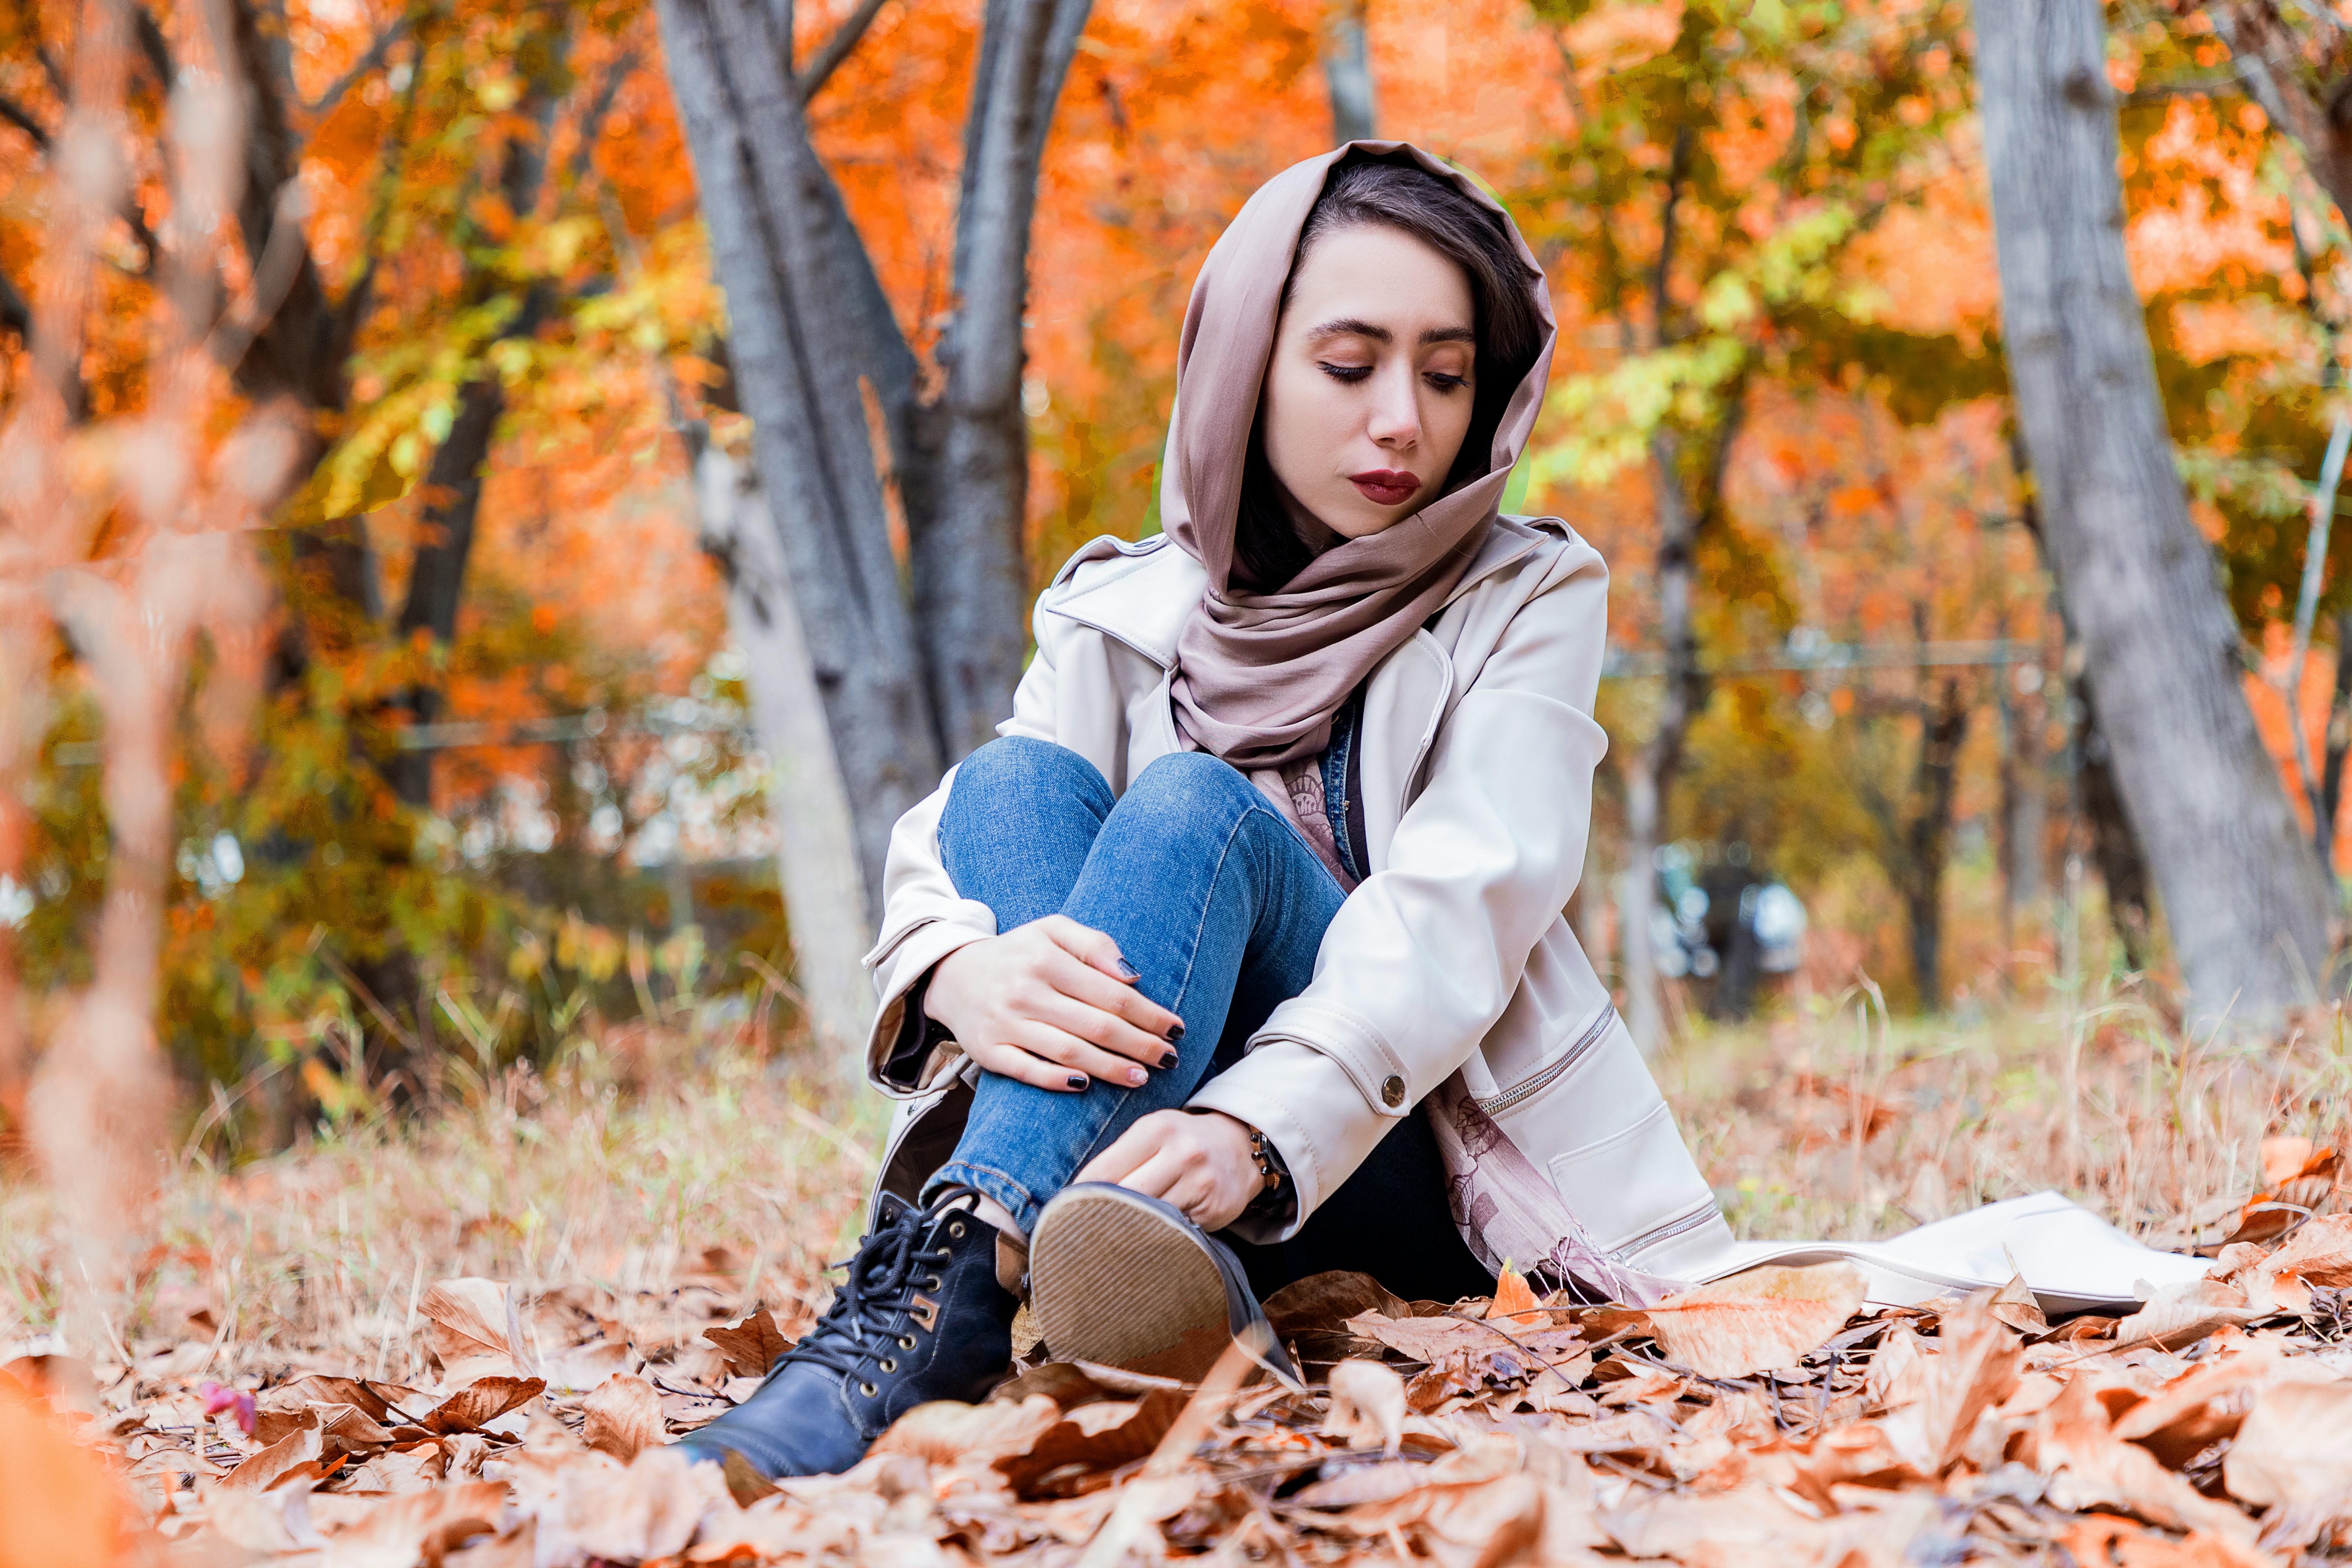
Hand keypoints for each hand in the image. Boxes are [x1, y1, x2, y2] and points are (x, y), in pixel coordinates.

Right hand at [924, 915, 1185, 1091]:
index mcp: (1047, 960)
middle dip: (1140, 1045)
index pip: (1112, 993)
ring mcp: (1006, 1024)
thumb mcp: (1052, 930)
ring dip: (1110, 1068)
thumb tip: (1132, 976)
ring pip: (1068, 1051)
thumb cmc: (1017, 954)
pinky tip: (1087, 1086)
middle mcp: (1026, 992)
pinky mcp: (988, 1052)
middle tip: (1170, 1059)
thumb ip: (1094, 944)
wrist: (951, 974)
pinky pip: (1027, 1071)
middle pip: (1096, 1025)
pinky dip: (1056, 1080)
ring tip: (1142, 1078)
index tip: (1176, 1029)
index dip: (1150, 1014)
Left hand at [1075, 1109, 1266, 1232]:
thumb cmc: (1182, 1142)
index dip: (1078, 1196)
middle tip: (1077, 1236)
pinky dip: (1157, 1239)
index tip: (1060, 1214)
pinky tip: (1143, 1244)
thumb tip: (1074, 1196)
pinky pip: (1175, 1232)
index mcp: (1156, 1130)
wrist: (1241, 1147)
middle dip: (1100, 1217)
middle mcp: (1181, 1153)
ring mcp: (1200, 1183)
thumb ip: (1120, 1158)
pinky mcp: (1214, 1210)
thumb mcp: (1152, 1134)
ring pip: (1150, 1218)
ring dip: (1126, 1233)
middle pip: (1126, 1197)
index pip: (1105, 1169)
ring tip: (1104, 1245)